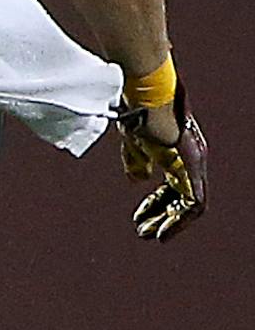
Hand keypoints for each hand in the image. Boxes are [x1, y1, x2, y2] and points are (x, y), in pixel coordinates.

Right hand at [117, 84, 207, 240]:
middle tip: (145, 233)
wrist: (145, 93)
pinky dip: (180, 219)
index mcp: (178, 153)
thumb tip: (138, 180)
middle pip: (185, 198)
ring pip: (193, 203)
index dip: (157, 206)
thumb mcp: (135, 144)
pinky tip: (163, 228)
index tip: (140, 221)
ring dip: (173, 223)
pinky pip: (194, 201)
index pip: (174, 187)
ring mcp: (194, 162)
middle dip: (165, 219)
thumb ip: (138, 162)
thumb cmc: (139, 111)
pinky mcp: (191, 165)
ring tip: (153, 235)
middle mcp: (191, 159)